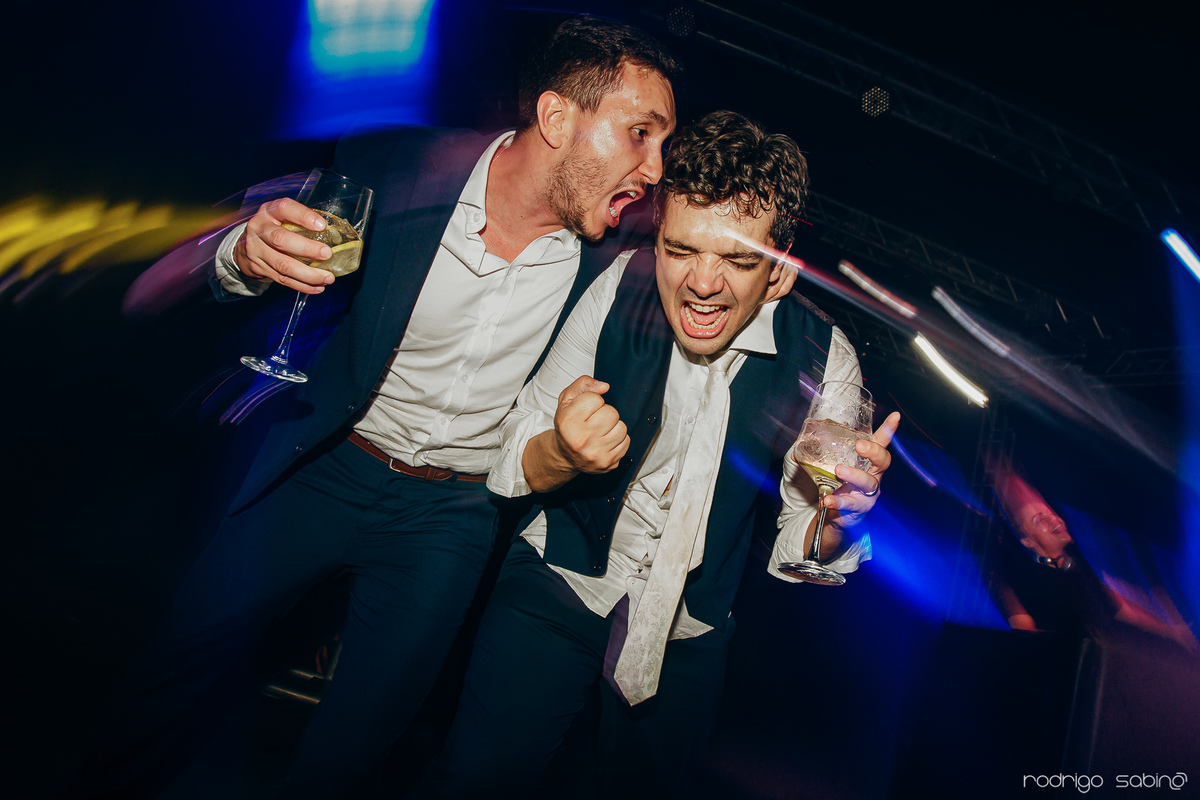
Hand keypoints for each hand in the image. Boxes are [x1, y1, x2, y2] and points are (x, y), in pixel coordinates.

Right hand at [234, 198, 337, 292]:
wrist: (244, 246)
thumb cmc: (272, 228)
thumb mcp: (281, 217)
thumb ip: (300, 222)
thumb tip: (334, 234)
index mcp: (268, 211)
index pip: (284, 209)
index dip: (303, 216)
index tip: (322, 226)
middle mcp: (259, 229)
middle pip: (281, 239)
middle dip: (306, 249)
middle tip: (327, 254)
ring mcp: (257, 250)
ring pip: (283, 265)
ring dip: (308, 274)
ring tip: (328, 278)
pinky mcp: (259, 268)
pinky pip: (283, 279)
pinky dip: (302, 285)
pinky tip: (317, 287)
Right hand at [552, 376, 629, 474]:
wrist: (565, 456)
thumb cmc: (568, 426)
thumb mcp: (567, 400)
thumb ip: (583, 385)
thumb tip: (604, 386)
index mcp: (569, 422)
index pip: (596, 399)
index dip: (592, 401)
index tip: (585, 410)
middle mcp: (581, 439)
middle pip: (611, 413)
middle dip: (605, 413)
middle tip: (594, 420)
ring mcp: (596, 453)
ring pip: (622, 427)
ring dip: (613, 426)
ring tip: (601, 430)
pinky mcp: (608, 462)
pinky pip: (626, 441)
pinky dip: (618, 439)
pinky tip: (606, 440)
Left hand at [824, 411, 899, 528]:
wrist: (834, 515)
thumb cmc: (834, 485)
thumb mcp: (826, 467)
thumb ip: (813, 457)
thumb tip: (796, 451)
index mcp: (867, 461)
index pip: (881, 442)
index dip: (888, 429)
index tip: (895, 416)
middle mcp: (872, 475)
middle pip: (882, 461)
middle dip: (874, 451)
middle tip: (860, 445)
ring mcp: (868, 493)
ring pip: (868, 483)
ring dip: (854, 475)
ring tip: (839, 470)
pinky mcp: (859, 508)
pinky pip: (851, 504)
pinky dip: (839, 501)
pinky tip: (828, 500)